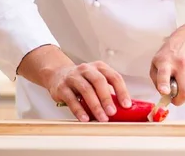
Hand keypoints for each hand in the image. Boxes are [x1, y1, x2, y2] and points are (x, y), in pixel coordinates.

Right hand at [16, 45, 131, 122]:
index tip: (126, 104)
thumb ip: (107, 91)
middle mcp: (87, 69)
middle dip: (107, 98)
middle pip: (99, 82)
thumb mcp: (96, 80)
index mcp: (99, 67)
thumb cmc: (82, 80)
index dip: (122, 91)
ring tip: (102, 118)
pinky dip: (79, 110)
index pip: (114, 77)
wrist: (57, 74)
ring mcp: (73, 77)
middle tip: (112, 112)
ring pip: (86, 90)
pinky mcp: (62, 87)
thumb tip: (122, 107)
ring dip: (95, 106)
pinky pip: (71, 99)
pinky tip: (85, 118)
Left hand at [150, 22, 184, 105]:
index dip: (164, 84)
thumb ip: (156, 79)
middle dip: (178, 101)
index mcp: (165, 62)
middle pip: (184, 91)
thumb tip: (164, 95)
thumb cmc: (170, 53)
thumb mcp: (156, 62)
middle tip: (175, 99)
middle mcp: (180, 65)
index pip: (164, 74)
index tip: (165, 91)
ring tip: (181, 86)